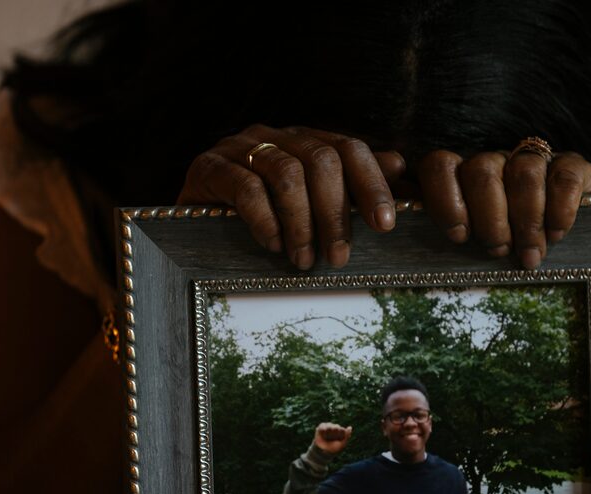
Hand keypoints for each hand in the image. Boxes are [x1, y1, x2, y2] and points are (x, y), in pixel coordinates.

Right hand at [178, 124, 404, 269]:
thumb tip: (399, 165)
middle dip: (336, 213)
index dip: (371, 184)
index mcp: (306, 141)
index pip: (349, 149)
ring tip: (304, 260)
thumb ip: (352, 183)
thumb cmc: (262, 217)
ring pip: (287, 173)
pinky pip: (245, 187)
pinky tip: (273, 246)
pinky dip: (265, 220)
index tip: (385, 225)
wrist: (192, 222)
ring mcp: (240, 147)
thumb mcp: (311, 203)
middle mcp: (276, 136)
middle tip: (339, 258)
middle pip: (322, 160)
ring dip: (302, 223)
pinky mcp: (209, 166)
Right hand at [313, 422, 351, 454]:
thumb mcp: (342, 444)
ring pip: (330, 426)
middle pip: (336, 427)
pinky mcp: (321, 427)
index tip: (337, 441)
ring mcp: (328, 427)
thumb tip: (350, 427)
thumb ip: (347, 436)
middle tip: (331, 439)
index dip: (340, 435)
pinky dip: (323, 429)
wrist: (323, 453)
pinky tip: (323, 433)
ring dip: (328, 432)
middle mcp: (335, 428)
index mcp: (341, 432)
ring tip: (326, 437)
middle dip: (334, 434)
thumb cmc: (333, 449)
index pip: (342, 430)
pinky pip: (323, 425)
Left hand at [417, 148, 590, 268]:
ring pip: (523, 173)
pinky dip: (560, 210)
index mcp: (463, 176)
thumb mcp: (475, 240)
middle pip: (481, 171)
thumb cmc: (510, 246)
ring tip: (530, 255)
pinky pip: (565, 177)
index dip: (446, 200)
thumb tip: (417, 231)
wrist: (575, 238)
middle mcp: (495, 161)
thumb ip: (448, 233)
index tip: (459, 236)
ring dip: (526, 220)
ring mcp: (534, 160)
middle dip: (489, 218)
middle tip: (499, 249)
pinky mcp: (573, 165)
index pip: (440, 166)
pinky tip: (557, 234)